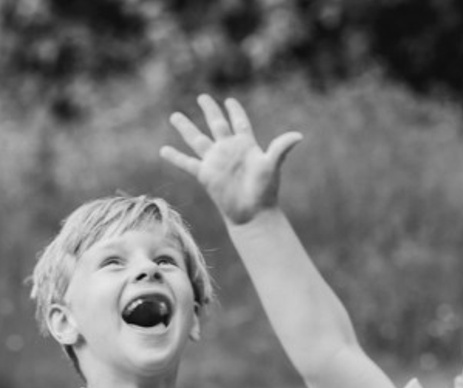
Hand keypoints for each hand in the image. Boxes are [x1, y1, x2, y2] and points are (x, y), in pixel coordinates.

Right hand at [161, 95, 301, 225]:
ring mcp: (215, 162)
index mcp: (245, 145)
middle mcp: (228, 150)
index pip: (239, 122)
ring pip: (197, 139)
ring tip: (175, 115)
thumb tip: (298, 136)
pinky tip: (163, 150)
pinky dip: (175, 157)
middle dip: (210, 110)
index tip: (230, 101)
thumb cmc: (265, 191)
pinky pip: (187, 163)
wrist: (252, 214)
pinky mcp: (205, 175)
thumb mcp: (272, 165)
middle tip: (202, 97)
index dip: (235, 111)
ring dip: (186, 127)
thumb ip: (281, 148)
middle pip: (216, 124)